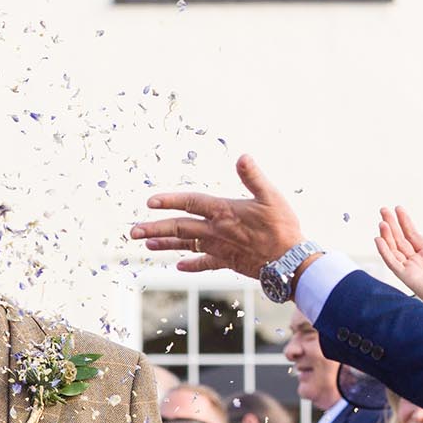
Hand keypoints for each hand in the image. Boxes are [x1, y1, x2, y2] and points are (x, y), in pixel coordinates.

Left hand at [129, 154, 304, 278]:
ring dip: (166, 243)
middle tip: (133, 232)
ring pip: (186, 245)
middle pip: (179, 228)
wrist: (289, 263)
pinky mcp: (227, 262)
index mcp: (224, 211)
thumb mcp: (271, 196)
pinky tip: (178, 266)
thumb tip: (242, 156)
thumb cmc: (282, 228)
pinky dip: (191, 264)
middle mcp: (216, 231)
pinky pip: (204, 263)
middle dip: (155, 228)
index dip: (170, 201)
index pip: (191, 202)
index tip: (149, 202)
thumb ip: (253, 177)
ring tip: (147, 244)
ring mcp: (219, 248)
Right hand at [374, 207, 422, 309]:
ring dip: (387, 235)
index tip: (398, 209)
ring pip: (394, 249)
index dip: (405, 222)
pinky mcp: (408, 278)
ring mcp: (411, 269)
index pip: (412, 235)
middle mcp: (417, 262)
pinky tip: (379, 240)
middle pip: (400, 240)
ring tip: (382, 222)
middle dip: (392, 225)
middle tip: (383, 210)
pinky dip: (385, 251)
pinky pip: (393, 263)